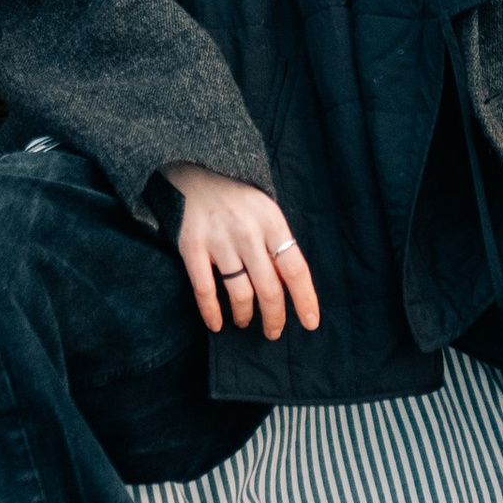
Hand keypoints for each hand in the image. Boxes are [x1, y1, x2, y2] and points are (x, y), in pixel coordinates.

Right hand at [161, 164, 320, 339]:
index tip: (310, 323)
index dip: (305, 300)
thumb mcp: (266, 211)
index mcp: (272, 222)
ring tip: (245, 322)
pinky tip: (217, 325)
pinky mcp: (192, 247)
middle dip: (274, 317)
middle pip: (269, 288)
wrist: (195, 171)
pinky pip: (204, 289)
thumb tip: (290, 287)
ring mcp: (219, 240)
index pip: (296, 269)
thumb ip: (277, 244)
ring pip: (239, 293)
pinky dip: (211, 312)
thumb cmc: (238, 199)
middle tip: (274, 332)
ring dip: (245, 315)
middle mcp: (248, 232)